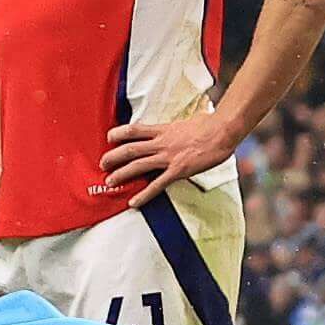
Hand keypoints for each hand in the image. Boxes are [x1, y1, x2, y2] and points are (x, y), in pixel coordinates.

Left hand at [104, 111, 238, 200]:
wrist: (223, 130)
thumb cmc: (209, 124)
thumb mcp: (187, 122)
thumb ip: (176, 128)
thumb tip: (175, 128)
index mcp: (163, 129)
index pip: (134, 130)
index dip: (118, 133)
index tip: (109, 138)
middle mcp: (161, 143)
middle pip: (130, 149)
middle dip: (113, 157)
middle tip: (102, 164)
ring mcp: (168, 157)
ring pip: (138, 166)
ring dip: (121, 175)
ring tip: (109, 182)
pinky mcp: (178, 171)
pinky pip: (157, 185)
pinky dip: (144, 194)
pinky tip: (134, 202)